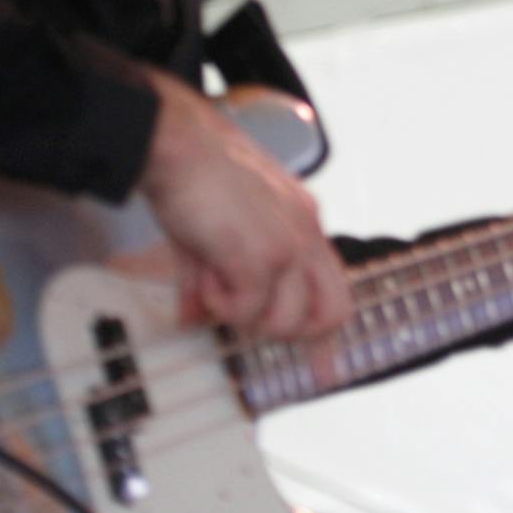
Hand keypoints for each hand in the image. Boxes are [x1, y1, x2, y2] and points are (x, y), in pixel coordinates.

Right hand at [139, 70, 351, 338]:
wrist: (175, 143)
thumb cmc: (193, 175)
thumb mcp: (214, 232)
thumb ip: (214, 279)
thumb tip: (194, 320)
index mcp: (304, 223)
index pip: (336, 290)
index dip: (326, 334)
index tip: (323, 368)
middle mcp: (307, 234)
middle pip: (330, 314)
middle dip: (286, 331)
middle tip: (243, 317)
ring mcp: (288, 246)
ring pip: (285, 321)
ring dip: (242, 317)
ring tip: (212, 287)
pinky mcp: (259, 256)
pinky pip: (246, 309)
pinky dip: (219, 306)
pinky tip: (203, 280)